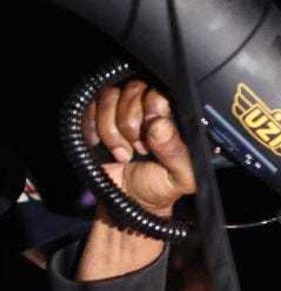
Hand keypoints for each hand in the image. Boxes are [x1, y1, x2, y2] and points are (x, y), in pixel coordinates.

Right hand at [83, 80, 195, 216]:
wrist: (127, 201)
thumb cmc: (158, 187)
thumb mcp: (180, 178)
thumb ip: (177, 153)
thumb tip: (160, 124)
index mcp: (173, 117)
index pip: (160, 91)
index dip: (152, 111)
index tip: (151, 139)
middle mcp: (148, 108)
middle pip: (133, 89)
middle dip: (131, 124)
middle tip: (139, 149)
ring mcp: (121, 110)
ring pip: (110, 95)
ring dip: (112, 130)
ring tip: (124, 153)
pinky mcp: (98, 116)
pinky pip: (90, 106)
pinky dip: (94, 129)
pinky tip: (104, 147)